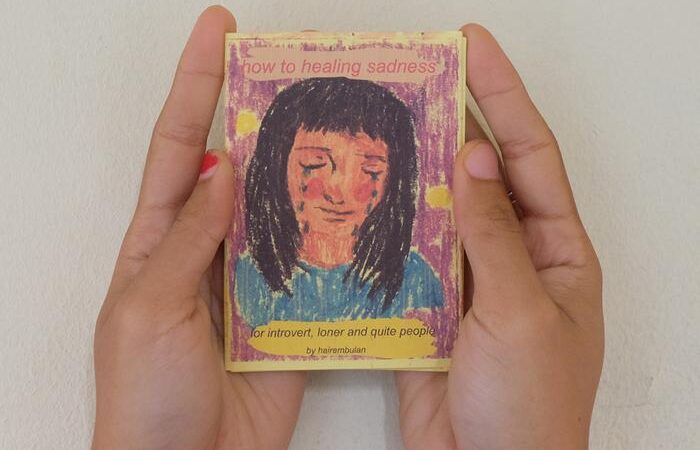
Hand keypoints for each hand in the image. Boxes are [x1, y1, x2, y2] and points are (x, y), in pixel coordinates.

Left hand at [92, 7, 304, 448]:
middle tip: (304, 77)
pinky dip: (334, 240)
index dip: (197, 85)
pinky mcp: (286, 315)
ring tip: (344, 135)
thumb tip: (223, 168)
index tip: (220, 33)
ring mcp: (250, 280)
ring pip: (283, 213)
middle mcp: (206, 250)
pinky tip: (361, 215)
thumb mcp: (150, 307)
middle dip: (266, 118)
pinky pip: (312, 266)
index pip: (181, 144)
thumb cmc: (146, 397)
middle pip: (239, 167)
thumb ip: (190, 237)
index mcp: (159, 239)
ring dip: (309, 177)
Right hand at [395, 25, 603, 448]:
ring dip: (417, 173)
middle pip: (483, 174)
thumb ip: (493, 232)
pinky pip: (411, 254)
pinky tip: (366, 199)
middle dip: (455, 123)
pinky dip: (391, 227)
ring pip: (442, 211)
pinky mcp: (432, 307)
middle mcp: (516, 257)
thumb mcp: (520, 310)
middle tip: (417, 76)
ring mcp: (471, 280)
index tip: (473, 48)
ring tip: (384, 126)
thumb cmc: (530, 407)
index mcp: (557, 251)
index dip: (504, 96)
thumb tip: (477, 157)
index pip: (531, 155)